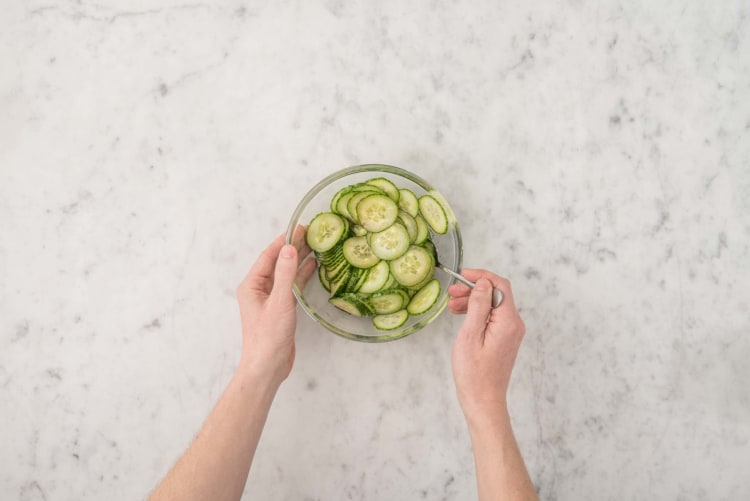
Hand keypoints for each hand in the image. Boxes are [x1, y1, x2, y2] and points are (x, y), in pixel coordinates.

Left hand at [235, 226, 315, 386]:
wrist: (267, 366)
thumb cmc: (268, 337)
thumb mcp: (280, 302)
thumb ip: (286, 275)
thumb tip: (290, 248)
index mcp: (252, 285)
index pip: (269, 255)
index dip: (284, 240)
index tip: (300, 228)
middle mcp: (258, 289)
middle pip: (277, 262)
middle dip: (293, 247)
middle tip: (312, 233)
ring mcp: (269, 299)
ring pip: (285, 273)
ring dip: (298, 260)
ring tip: (315, 245)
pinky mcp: (280, 308)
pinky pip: (291, 286)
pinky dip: (301, 275)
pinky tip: (312, 267)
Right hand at [448, 269, 525, 421]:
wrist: (483, 400)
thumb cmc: (474, 373)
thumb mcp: (470, 335)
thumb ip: (478, 306)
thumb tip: (483, 283)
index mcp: (508, 321)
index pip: (500, 286)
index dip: (482, 276)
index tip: (463, 275)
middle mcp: (514, 325)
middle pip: (496, 294)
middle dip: (474, 289)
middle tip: (452, 292)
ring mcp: (511, 333)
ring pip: (493, 306)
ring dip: (473, 301)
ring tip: (451, 306)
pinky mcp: (505, 340)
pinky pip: (493, 318)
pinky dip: (477, 313)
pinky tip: (461, 316)